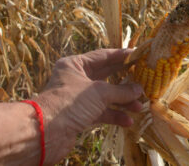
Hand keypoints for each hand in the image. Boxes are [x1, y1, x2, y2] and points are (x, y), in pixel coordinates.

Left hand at [34, 49, 142, 163]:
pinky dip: (114, 115)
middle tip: (143, 78)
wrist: (46, 133)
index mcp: (75, 65)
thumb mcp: (99, 92)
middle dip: (125, 80)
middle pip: (106, 76)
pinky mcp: (80, 115)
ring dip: (123, 101)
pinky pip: (101, 112)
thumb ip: (121, 90)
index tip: (138, 55)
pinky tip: (128, 121)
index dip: (121, 56)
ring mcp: (78, 98)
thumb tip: (139, 89)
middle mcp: (76, 79)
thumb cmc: (70, 103)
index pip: (102, 56)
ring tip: (140, 105)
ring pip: (105, 96)